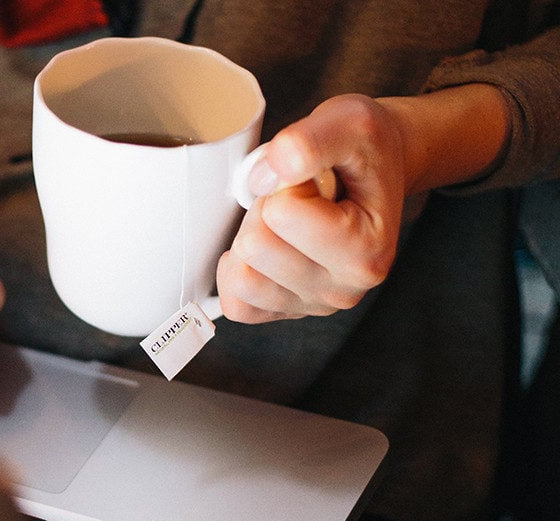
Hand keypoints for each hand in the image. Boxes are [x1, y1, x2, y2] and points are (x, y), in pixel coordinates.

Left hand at [218, 94, 404, 323]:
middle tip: (297, 199)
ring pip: (241, 278)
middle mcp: (344, 290)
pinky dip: (237, 272)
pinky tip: (264, 248)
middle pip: (254, 247)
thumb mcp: (348, 122)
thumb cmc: (362, 151)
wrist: (371, 170)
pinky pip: (236, 303)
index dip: (285, 184)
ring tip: (285, 222)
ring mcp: (313, 306)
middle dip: (265, 210)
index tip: (314, 180)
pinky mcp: (285, 313)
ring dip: (251, 238)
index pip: (281, 214)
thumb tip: (264, 176)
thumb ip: (307, 142)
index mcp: (367, 251)